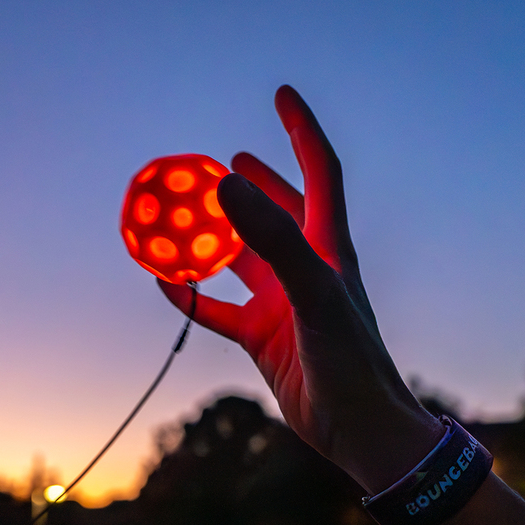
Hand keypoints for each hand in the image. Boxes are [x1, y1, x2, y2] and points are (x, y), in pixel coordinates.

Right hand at [157, 86, 441, 493]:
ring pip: (240, 259)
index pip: (319, 172)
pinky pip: (218, 310)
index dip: (301, 131)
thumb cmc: (352, 359)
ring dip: (213, 238)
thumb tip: (226, 183)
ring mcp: (283, 305)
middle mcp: (307, 269)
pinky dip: (191, 296)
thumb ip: (272, 237)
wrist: (361, 429)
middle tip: (218, 161)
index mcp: (330, 248)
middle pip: (278, 211)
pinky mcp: (263, 340)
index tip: (280, 94)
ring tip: (180, 213)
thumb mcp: (313, 291)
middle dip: (253, 182)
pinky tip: (164, 282)